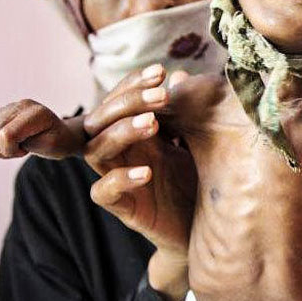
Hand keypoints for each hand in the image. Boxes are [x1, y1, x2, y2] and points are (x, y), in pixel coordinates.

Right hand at [0, 99, 84, 159]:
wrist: (60, 134)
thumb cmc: (58, 141)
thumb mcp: (50, 146)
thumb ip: (28, 142)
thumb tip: (2, 134)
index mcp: (35, 112)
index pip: (7, 134)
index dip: (11, 150)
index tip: (25, 152)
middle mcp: (19, 105)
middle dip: (4, 150)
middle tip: (22, 150)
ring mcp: (7, 109)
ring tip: (16, 146)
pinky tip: (9, 144)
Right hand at [83, 65, 196, 256]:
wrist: (205, 228)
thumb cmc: (199, 180)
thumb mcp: (200, 140)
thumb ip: (188, 111)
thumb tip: (181, 76)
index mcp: (138, 132)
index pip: (119, 100)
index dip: (133, 84)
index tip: (159, 72)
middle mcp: (124, 153)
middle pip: (100, 120)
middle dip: (128, 102)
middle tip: (161, 96)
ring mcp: (120, 179)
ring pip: (96, 150)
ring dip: (122, 133)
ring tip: (154, 123)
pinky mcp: (125, 209)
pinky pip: (103, 192)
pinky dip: (120, 179)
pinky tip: (146, 172)